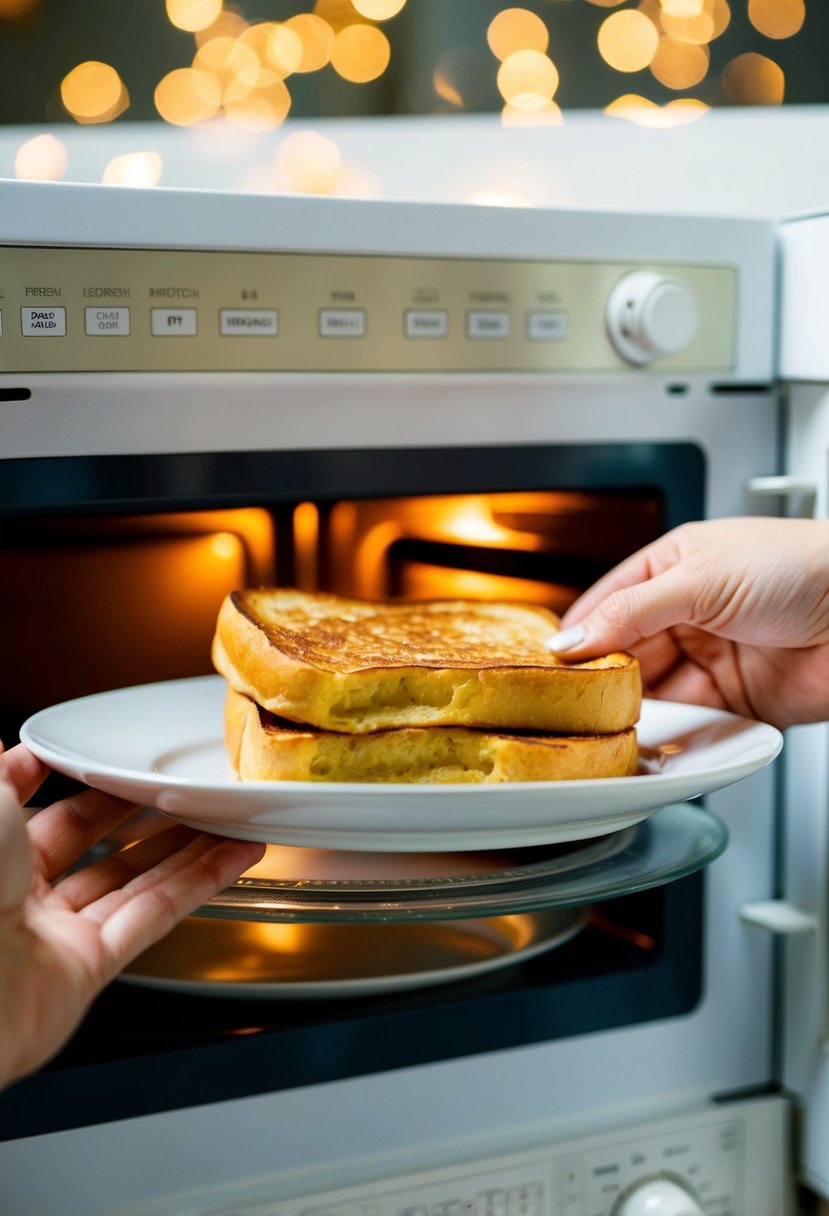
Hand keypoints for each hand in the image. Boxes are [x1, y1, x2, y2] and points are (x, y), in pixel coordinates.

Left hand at [0, 743, 263, 1088]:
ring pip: (135, 882)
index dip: (83, 786)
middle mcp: (23, 901)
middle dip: (144, 815)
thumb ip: (0, 772)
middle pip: (99, 849)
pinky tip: (231, 859)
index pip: (45, 817)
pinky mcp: (89, 969)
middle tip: (183, 786)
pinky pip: (153, 917)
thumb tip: (6, 740)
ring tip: (225, 816)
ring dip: (186, 847)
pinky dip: (200, 885)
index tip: (113, 762)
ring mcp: (57, 937)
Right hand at [546, 517, 828, 728]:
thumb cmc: (803, 566)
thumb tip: (574, 636)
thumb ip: (630, 610)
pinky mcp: (736, 700)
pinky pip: (690, 722)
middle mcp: (687, 612)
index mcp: (673, 566)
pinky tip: (655, 737)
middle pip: (624, 653)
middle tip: (579, 703)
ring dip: (635, 710)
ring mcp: (712, 656)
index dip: (580, 633)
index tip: (553, 665)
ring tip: (612, 724)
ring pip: (653, 692)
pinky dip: (671, 734)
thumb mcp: (700, 578)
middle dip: (603, 678)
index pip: (607, 602)